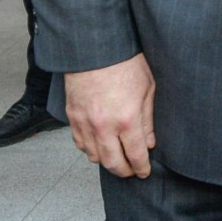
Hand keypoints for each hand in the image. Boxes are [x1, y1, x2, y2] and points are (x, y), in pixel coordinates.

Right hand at [65, 54, 156, 178]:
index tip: (144, 172)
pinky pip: (80, 143)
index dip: (141, 168)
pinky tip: (99, 145)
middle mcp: (104, 126)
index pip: (135, 155)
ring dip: (106, 161)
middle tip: (132, 171)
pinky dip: (90, 149)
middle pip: (113, 163)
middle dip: (124, 171)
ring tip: (117, 158)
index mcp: (127, 119)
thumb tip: (149, 142)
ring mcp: (85, 123)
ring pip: (94, 157)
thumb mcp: (147, 89)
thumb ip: (147, 120)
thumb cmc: (125, 63)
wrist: (96, 48)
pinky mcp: (72, 117)